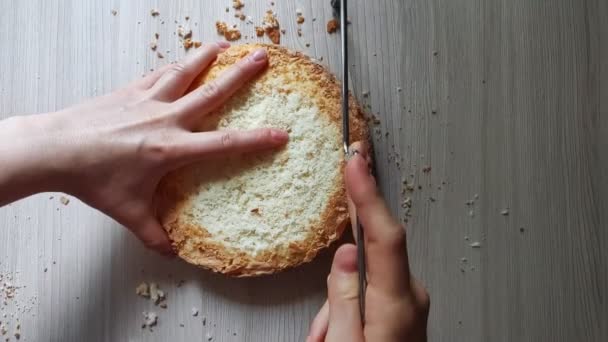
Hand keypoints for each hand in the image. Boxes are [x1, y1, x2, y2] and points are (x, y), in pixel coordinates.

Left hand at [0, 42, 287, 254]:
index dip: (256, 140)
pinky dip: (175, 66)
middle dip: (241, 75)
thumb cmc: (92, 180)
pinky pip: (159, 73)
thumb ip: (154, 234)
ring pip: (186, 72)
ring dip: (208, 56)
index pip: (224, 144)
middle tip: (263, 57)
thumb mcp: (128, 211)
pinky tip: (183, 61)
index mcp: (171, 149)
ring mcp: (147, 100)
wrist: (55, 149)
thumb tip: (172, 253)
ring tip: (227, 44)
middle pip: (212, 92)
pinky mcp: (129, 90)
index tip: (281, 134)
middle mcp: (165, 119)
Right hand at [307, 143, 429, 340]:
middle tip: (327, 334)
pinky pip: (367, 299)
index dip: (368, 193)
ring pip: (360, 286)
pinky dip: (349, 318)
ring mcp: (409, 305)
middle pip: (365, 265)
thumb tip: (345, 256)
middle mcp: (410, 298)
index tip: (355, 160)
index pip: (384, 235)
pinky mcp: (403, 311)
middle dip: (337, 292)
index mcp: (397, 304)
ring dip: (339, 315)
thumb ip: (343, 298)